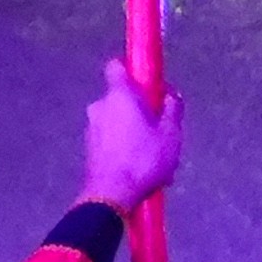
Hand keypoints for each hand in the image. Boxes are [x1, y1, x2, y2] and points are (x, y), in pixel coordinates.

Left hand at [77, 65, 181, 218]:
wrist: (111, 195)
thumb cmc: (144, 160)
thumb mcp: (171, 134)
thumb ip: (172, 109)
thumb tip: (170, 95)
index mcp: (118, 96)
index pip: (117, 66)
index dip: (132, 69)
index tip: (149, 81)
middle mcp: (99, 106)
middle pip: (122, 96)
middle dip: (141, 106)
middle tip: (161, 125)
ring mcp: (91, 127)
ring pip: (118, 118)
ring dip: (135, 128)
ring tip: (155, 152)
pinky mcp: (89, 146)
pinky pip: (111, 136)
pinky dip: (125, 144)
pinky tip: (142, 164)